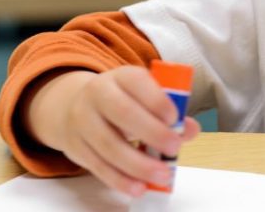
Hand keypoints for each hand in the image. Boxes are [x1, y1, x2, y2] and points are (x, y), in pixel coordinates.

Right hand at [24, 66, 200, 195]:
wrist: (73, 106)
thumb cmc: (121, 101)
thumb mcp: (143, 96)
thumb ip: (169, 111)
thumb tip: (191, 129)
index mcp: (121, 77)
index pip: (136, 81)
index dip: (156, 99)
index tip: (174, 118)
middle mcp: (98, 94)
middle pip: (123, 112)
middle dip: (152, 132)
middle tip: (174, 148)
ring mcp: (83, 121)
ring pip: (109, 144)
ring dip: (138, 164)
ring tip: (162, 175)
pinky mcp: (76, 147)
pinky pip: (98, 166)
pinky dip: (120, 180)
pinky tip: (139, 187)